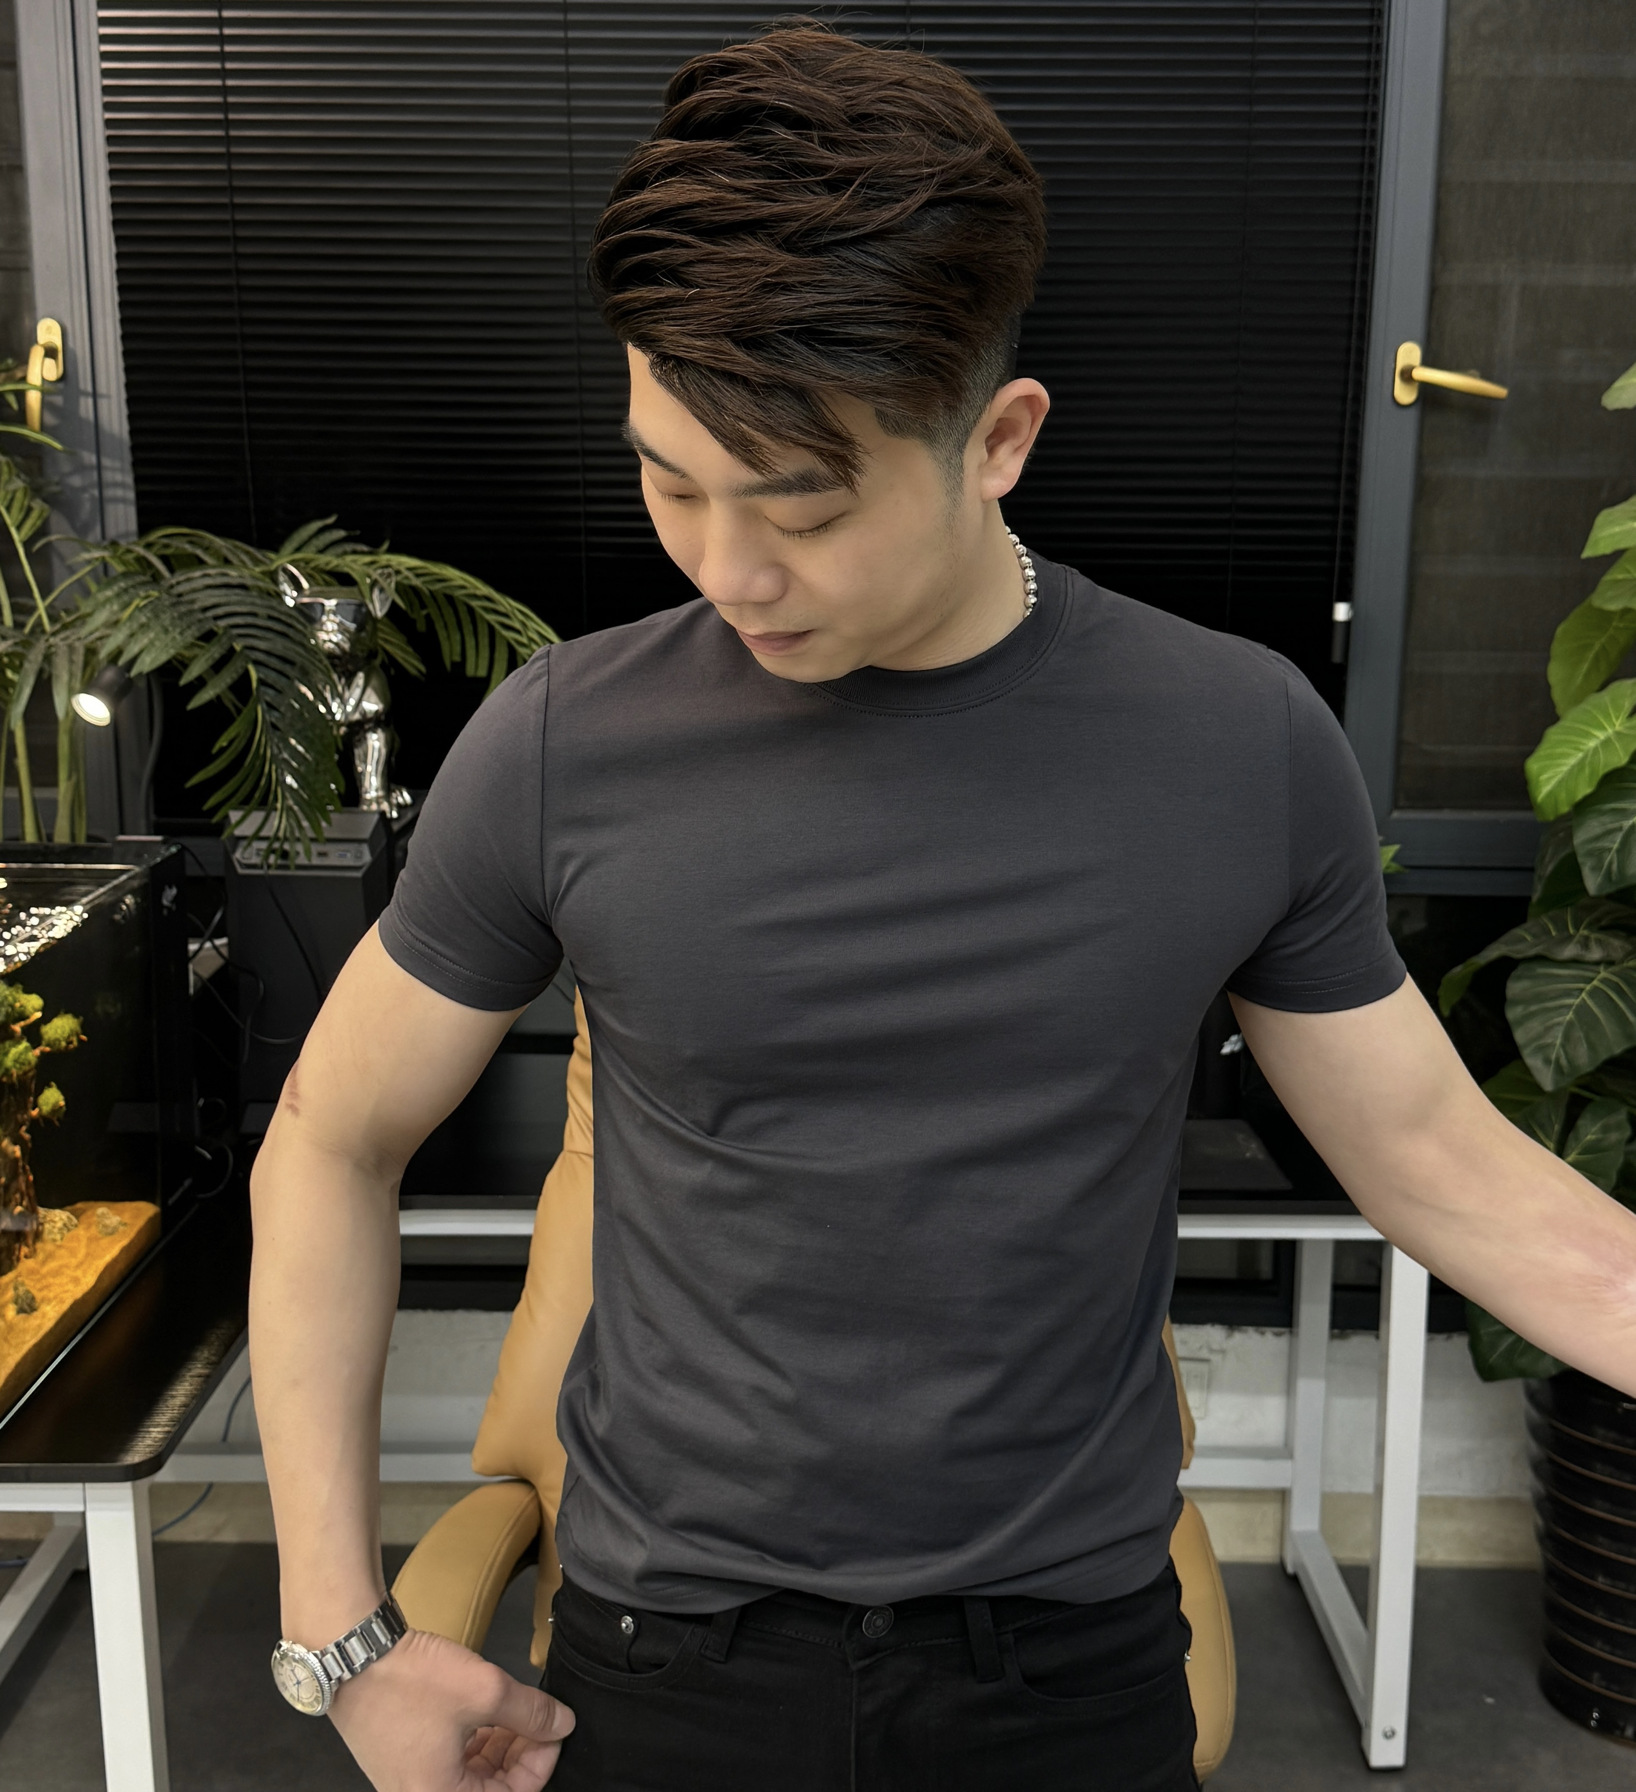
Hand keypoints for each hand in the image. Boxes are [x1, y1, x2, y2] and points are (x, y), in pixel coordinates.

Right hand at [328, 1628, 575, 1790]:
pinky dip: (474, 1739)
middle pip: (491, 1788)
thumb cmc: (408, 1679)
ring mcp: (408, 1780)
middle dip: (520, 1751)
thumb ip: (531, 1712)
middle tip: (537, 1715)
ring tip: (513, 1709)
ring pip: (472, 1774)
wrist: (352, 1653)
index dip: (541, 1759)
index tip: (554, 1725)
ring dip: (499, 1744)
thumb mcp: (484, 1690)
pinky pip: (450, 1761)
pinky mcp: (402, 1757)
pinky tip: (485, 1712)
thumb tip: (563, 1723)